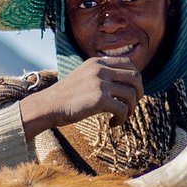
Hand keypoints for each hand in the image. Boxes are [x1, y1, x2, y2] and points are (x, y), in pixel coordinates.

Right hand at [18, 57, 142, 138]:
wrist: (48, 106)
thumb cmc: (66, 97)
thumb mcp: (84, 77)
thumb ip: (101, 75)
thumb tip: (124, 84)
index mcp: (97, 62)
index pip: (129, 64)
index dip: (135, 79)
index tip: (130, 92)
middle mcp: (100, 69)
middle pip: (135, 78)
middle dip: (138, 94)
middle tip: (130, 106)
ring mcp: (100, 83)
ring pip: (131, 95)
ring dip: (130, 110)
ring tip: (120, 118)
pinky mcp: (99, 99)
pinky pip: (123, 109)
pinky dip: (122, 119)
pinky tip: (113, 124)